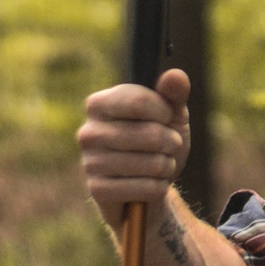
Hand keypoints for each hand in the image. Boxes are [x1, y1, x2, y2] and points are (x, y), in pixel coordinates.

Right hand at [78, 69, 191, 225]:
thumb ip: (174, 93)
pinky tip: (151, 185)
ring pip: (151, 163)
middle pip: (150, 134)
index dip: (165, 111)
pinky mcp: (97, 190)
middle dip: (172, 142)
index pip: (139, 101)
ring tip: (160, 165)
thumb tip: (175, 75)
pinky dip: (158, 187)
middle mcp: (89, 132)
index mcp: (100, 104)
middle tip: (170, 146)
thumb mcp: (171, 115)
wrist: (148, 186)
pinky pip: (145, 188)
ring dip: (167, 166)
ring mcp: (90, 162)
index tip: (167, 117)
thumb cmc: (158, 142)